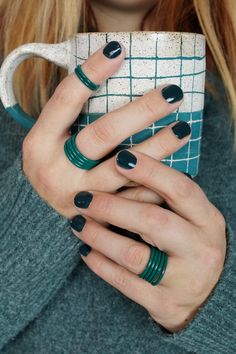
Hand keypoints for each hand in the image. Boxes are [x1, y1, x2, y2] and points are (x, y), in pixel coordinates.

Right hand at [22, 41, 187, 218]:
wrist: (40, 212)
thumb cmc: (51, 163)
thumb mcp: (48, 138)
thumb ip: (69, 114)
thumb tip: (106, 73)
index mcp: (40, 144)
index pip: (65, 101)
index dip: (91, 73)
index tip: (118, 49)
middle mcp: (57, 170)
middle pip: (102, 135)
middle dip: (141, 112)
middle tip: (172, 93)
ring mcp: (79, 195)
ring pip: (123, 170)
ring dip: (158, 148)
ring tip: (183, 128)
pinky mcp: (98, 214)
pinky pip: (132, 198)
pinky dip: (153, 183)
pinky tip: (174, 170)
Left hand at [70, 149, 226, 332]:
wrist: (211, 294)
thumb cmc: (191, 244)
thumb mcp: (193, 218)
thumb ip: (167, 197)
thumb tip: (124, 165)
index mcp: (208, 220)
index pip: (180, 189)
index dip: (150, 171)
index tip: (119, 158)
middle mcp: (201, 249)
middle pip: (153, 221)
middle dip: (112, 207)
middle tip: (83, 198)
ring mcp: (184, 279)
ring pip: (134, 255)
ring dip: (99, 236)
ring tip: (78, 223)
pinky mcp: (164, 303)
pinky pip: (125, 283)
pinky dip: (100, 264)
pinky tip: (86, 250)